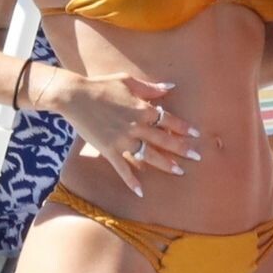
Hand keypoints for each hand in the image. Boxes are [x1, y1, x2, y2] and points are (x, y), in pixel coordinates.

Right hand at [52, 73, 201, 196]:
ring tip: (179, 171)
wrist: (74, 96)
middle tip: (197, 156)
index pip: (169, 120)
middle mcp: (136, 126)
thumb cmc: (101, 85)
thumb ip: (150, 87)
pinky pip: (123, 168)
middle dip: (182, 149)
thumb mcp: (127, 81)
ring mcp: (123, 139)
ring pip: (149, 155)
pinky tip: (141, 191)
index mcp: (142, 108)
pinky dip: (131, 181)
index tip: (195, 134)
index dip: (183, 127)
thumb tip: (170, 87)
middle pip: (164, 140)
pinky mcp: (109, 150)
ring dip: (165, 164)